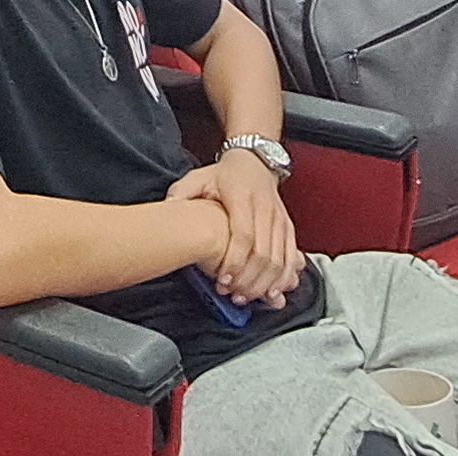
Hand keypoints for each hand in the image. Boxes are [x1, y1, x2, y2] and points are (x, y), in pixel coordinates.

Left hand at [165, 149, 301, 306]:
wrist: (254, 160)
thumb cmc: (224, 174)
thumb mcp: (198, 177)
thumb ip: (182, 193)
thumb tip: (168, 209)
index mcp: (242, 197)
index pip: (244, 234)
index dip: (235, 261)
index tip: (223, 279)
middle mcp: (265, 208)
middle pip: (264, 253)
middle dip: (248, 280)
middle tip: (232, 294)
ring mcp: (279, 219)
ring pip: (279, 259)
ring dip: (264, 283)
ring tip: (246, 297)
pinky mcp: (288, 227)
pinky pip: (290, 257)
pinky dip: (283, 278)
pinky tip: (270, 292)